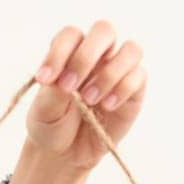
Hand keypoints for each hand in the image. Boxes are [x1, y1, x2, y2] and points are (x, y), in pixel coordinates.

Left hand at [24, 19, 147, 171]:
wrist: (65, 152)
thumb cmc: (51, 123)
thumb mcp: (44, 110)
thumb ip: (54, 91)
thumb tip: (68, 77)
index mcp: (69, 51)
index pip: (71, 35)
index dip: (58, 52)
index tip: (45, 79)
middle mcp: (96, 55)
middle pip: (104, 30)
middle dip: (86, 56)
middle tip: (69, 87)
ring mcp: (117, 69)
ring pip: (131, 50)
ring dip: (108, 74)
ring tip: (89, 100)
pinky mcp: (135, 89)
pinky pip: (139, 76)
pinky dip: (122, 89)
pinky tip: (106, 107)